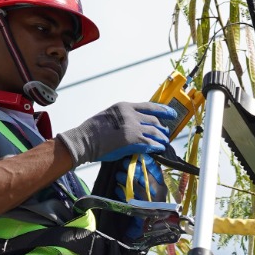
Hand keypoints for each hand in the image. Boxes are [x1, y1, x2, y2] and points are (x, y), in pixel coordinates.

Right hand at [56, 102, 172, 165]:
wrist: (84, 140)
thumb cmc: (92, 131)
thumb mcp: (109, 116)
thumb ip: (123, 118)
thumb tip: (135, 125)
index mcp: (124, 106)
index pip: (149, 106)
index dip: (163, 110)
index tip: (171, 113)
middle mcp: (130, 114)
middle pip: (154, 120)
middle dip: (162, 128)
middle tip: (166, 134)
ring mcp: (132, 127)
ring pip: (155, 131)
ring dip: (162, 138)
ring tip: (164, 143)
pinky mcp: (132, 140)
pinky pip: (150, 143)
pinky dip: (156, 147)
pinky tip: (159, 149)